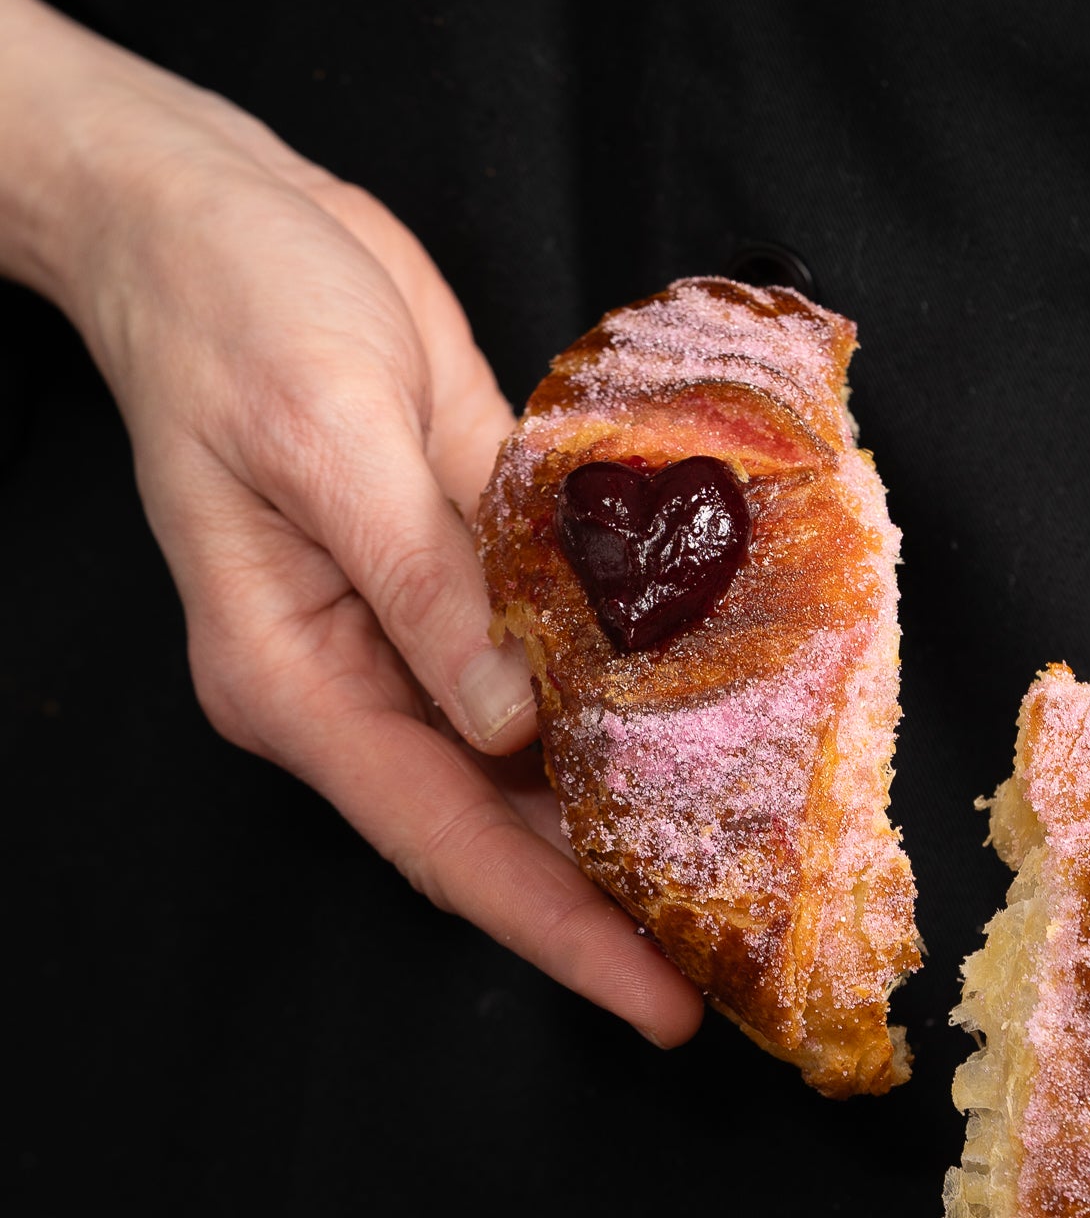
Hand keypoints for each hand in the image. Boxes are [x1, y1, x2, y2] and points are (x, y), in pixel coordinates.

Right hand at [0, 0, 700, 1044]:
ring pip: (535, 767)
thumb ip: (421, 585)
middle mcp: (363, 683)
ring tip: (741, 898)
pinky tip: (712, 749)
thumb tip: (512, 725)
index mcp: (298, 679)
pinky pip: (558, 671)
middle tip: (732, 974)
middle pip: (495, 831)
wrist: (218, 214)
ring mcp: (420, 637)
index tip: (655, 1003)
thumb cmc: (234, 309)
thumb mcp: (324, 435)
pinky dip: (628, 715)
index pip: (443, 838)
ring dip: (627, 829)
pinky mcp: (470, 578)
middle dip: (606, 909)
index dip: (554, 928)